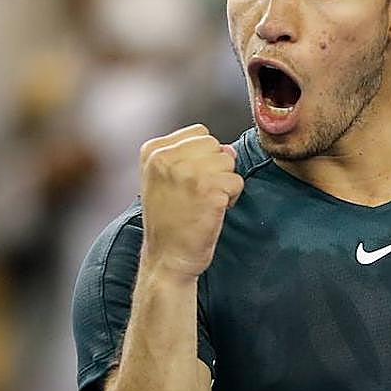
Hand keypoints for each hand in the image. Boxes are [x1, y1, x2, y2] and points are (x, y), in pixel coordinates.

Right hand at [139, 125, 243, 280]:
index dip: (203, 156)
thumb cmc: (168, 219)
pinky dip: (232, 198)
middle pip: (215, 145)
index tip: (189, 180)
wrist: (167, 257)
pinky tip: (213, 211)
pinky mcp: (210, 191)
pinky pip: (237, 181)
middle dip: (216, 167)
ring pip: (229, 161)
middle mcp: (167, 158)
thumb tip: (229, 149)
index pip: (199, 133)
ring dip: (224, 183)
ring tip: (205, 202)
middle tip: (199, 193)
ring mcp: (189, 173)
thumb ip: (191, 155)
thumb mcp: (163, 179)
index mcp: (153, 151)